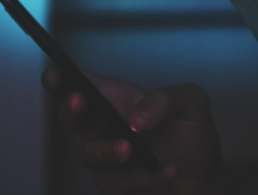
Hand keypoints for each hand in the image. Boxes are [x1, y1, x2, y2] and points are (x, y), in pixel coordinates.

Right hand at [41, 66, 233, 194]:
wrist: (203, 175)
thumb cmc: (191, 132)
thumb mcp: (192, 103)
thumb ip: (167, 99)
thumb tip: (135, 118)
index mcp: (119, 98)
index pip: (83, 83)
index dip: (62, 77)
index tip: (53, 73)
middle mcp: (106, 125)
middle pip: (71, 115)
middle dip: (70, 107)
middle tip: (79, 101)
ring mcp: (107, 156)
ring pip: (90, 154)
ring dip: (108, 150)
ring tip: (131, 148)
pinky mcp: (116, 184)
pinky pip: (120, 182)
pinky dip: (145, 176)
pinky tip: (168, 170)